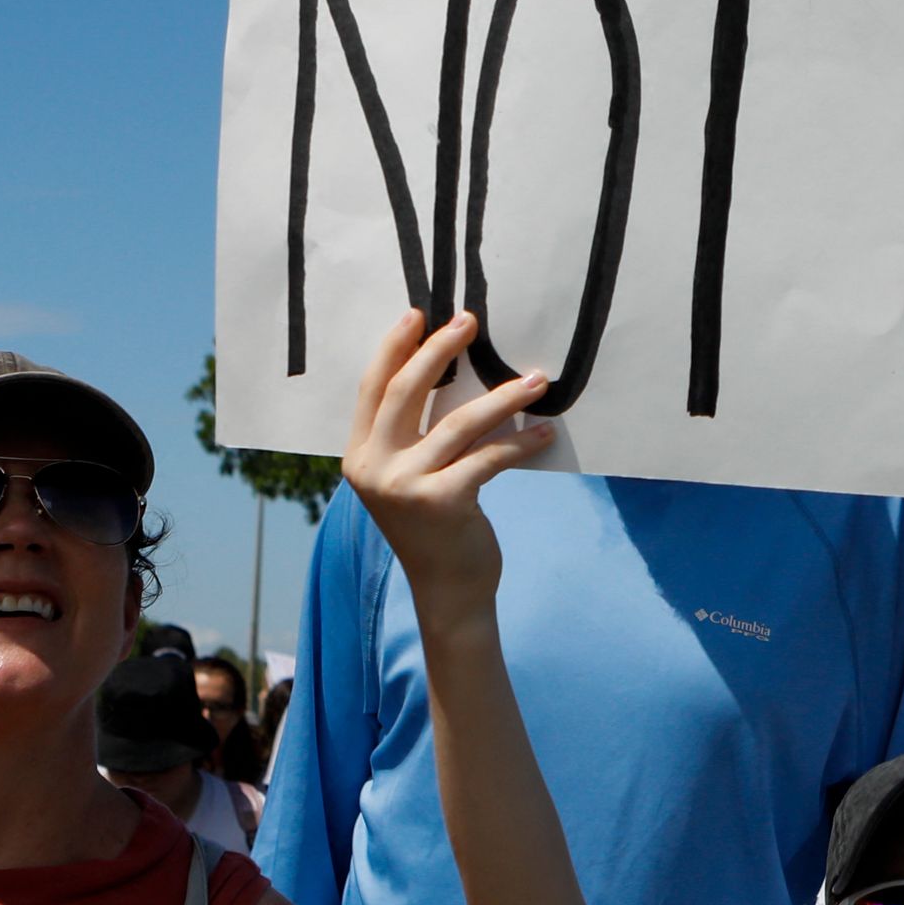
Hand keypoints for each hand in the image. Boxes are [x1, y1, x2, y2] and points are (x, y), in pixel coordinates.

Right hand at [341, 310, 554, 598]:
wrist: (447, 590)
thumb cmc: (434, 528)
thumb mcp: (410, 478)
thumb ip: (413, 437)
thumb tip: (448, 376)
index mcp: (359, 456)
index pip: (373, 389)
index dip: (393, 348)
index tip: (418, 314)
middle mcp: (373, 468)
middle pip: (406, 393)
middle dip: (439, 350)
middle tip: (470, 322)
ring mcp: (405, 486)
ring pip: (458, 423)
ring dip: (502, 397)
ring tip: (536, 379)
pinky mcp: (442, 501)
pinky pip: (489, 457)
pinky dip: (521, 442)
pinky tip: (544, 432)